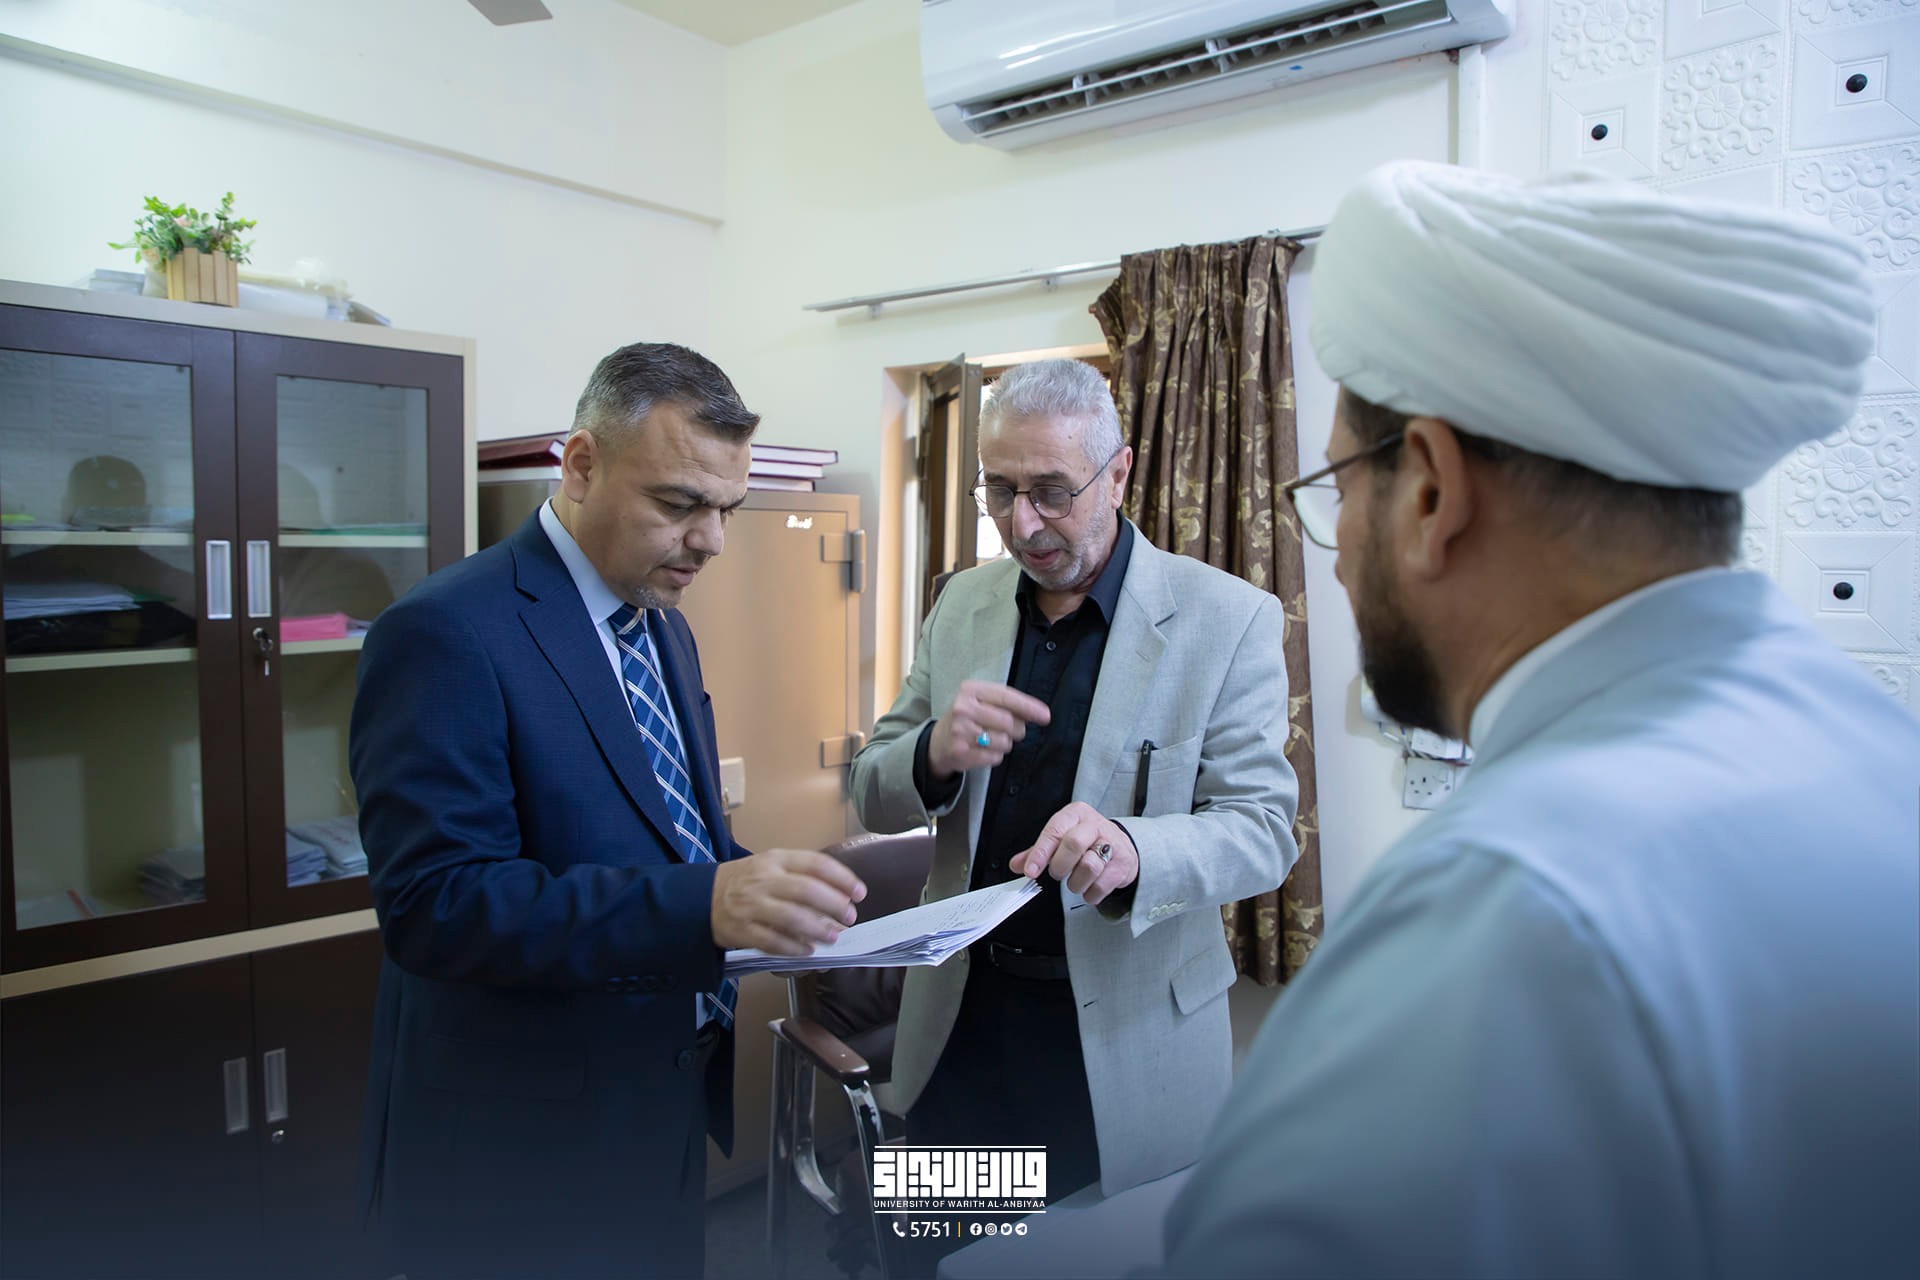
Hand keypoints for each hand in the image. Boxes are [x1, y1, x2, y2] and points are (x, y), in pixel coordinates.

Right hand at [711, 848, 866, 955]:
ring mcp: (751, 905)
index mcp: (776, 859)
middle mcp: (764, 879)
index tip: (859, 893)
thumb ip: (802, 877)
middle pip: (807, 890)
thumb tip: (841, 898)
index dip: (842, 879)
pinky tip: (808, 950)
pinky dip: (793, 948)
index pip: (816, 864)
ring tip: (833, 937)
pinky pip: (772, 941)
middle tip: (849, 917)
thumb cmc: (747, 881)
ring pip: (791, 917)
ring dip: (817, 929)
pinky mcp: (741, 930)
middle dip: (834, 905)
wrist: (703, 897)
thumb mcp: (772, 866)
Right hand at [926, 680, 1051, 779]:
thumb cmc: (967, 719)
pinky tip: (982, 750)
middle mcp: (963, 708)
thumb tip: (1039, 713)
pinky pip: (995, 757)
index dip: (1028, 707)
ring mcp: (961, 731)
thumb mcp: (982, 702)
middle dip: (1016, 729)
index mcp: (971, 690)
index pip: (1006, 696)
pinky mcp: (961, 751)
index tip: (1045, 716)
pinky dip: (994, 756)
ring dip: (1005, 744)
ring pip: (1004, 742)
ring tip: (990, 740)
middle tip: (1007, 730)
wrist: (938, 742)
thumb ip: (1008, 704)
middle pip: (1009, 722)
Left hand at [1009, 802, 1137, 905]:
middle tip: (1057, 873)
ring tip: (1075, 881)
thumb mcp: (1062, 837)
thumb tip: (1016, 864)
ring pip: (1088, 867)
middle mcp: (1095, 825)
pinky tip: (1089, 887)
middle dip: (1060, 865)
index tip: (1030, 871)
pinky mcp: (1122, 864)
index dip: (1040, 853)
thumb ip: (1039, 851)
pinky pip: (1101, 885)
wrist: (1122, 847)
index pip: (1054, 831)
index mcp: (1076, 814)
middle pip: (1074, 844)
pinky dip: (1090, 893)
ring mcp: (1112, 844)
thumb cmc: (1087, 841)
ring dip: (1076, 882)